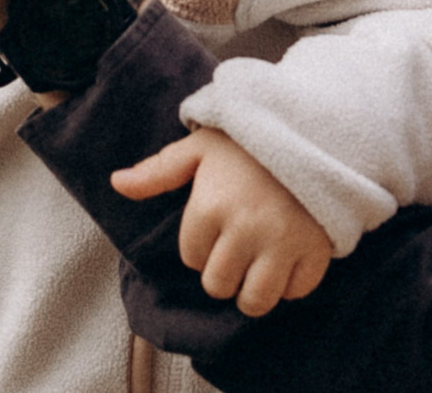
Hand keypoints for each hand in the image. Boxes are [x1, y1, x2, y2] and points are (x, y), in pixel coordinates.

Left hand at [112, 126, 333, 316]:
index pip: (190, 257)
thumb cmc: (248, 143)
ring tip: (256, 266)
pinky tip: (287, 258)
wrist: (312, 130)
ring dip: (252, 290)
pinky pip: (294, 293)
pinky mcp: (315, 251)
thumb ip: (157, 171)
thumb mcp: (199, 148)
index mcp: (210, 206)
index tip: (217, 222)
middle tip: (236, 246)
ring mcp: (282, 243)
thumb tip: (116, 183)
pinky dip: (289, 284)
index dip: (201, 244)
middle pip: (217, 285)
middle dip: (222, 271)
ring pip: (254, 301)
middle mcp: (244, 229)